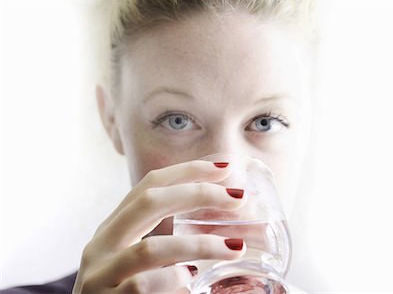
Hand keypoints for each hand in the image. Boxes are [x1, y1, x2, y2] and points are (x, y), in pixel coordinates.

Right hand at [72, 160, 246, 292]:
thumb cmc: (124, 291)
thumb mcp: (138, 260)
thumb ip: (166, 243)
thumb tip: (224, 232)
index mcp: (114, 228)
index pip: (149, 186)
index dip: (187, 171)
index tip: (224, 167)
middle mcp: (102, 244)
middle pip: (149, 202)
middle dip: (198, 193)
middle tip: (237, 197)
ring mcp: (100, 273)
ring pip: (151, 248)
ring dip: (200, 245)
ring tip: (235, 248)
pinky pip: (144, 285)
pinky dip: (173, 280)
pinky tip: (191, 281)